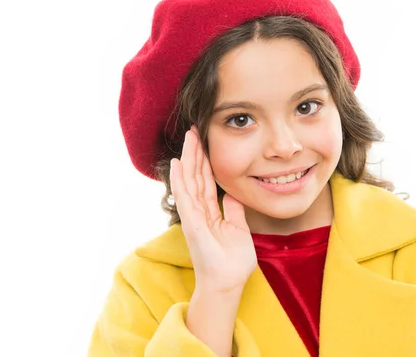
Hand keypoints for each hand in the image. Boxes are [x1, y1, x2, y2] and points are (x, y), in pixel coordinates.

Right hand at [170, 126, 256, 293]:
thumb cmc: (232, 262)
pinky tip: (177, 164)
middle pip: (195, 176)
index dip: (205, 161)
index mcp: (209, 212)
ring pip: (189, 181)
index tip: (204, 141)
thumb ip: (234, 210)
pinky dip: (180, 180)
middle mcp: (198, 212)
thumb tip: (233, 193)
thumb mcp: (238, 229)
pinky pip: (185, 198)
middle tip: (193, 130)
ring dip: (188, 159)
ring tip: (187, 138)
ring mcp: (193, 217)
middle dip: (195, 153)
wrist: (228, 283)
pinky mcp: (192, 223)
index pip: (205, 181)